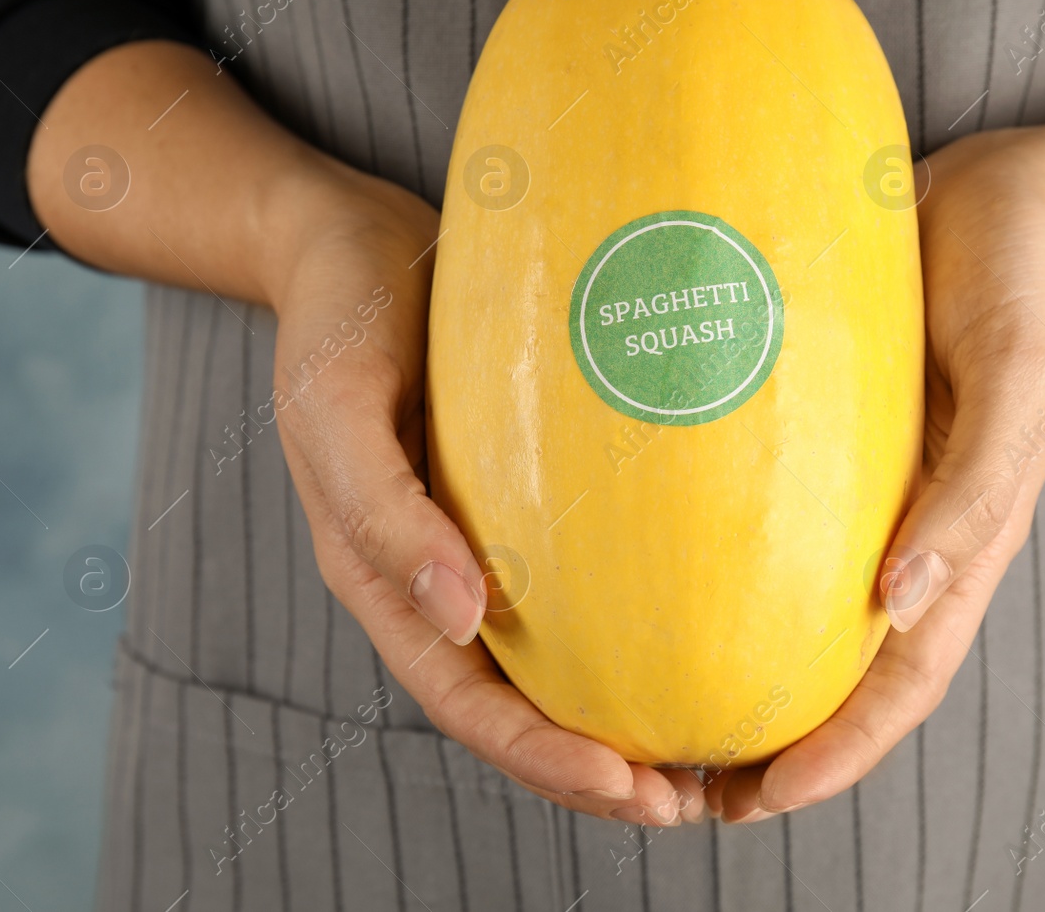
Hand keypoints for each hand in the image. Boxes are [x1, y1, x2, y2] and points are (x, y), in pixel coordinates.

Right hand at [269, 160, 705, 824]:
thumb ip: (384, 514)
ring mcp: (475, 545)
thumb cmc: (341, 320)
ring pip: (550, 663)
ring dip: (616, 719)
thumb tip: (462, 621)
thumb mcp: (338, 406)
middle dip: (596, 770)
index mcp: (383, 580)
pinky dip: (625, 631)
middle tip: (691, 798)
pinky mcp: (517, 502)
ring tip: (706, 749)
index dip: (544, 759)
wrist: (353, 246)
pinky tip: (692, 634)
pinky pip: (573, 589)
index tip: (632, 789)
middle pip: (516, 709)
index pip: (466, 702)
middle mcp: (434, 581)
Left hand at [715, 128, 1044, 820]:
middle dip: (775, 739)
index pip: (905, 677)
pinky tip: (658, 581)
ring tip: (659, 712)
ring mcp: (867, 489)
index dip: (840, 750)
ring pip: (800, 607)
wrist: (1004, 193)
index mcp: (966, 538)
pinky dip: (725, 573)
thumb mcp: (1014, 379)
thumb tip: (897, 606)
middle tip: (685, 786)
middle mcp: (910, 531)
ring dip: (742, 671)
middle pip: (842, 668)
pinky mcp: (823, 438)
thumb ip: (973, 492)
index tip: (760, 799)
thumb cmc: (1021, 281)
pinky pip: (772, 523)